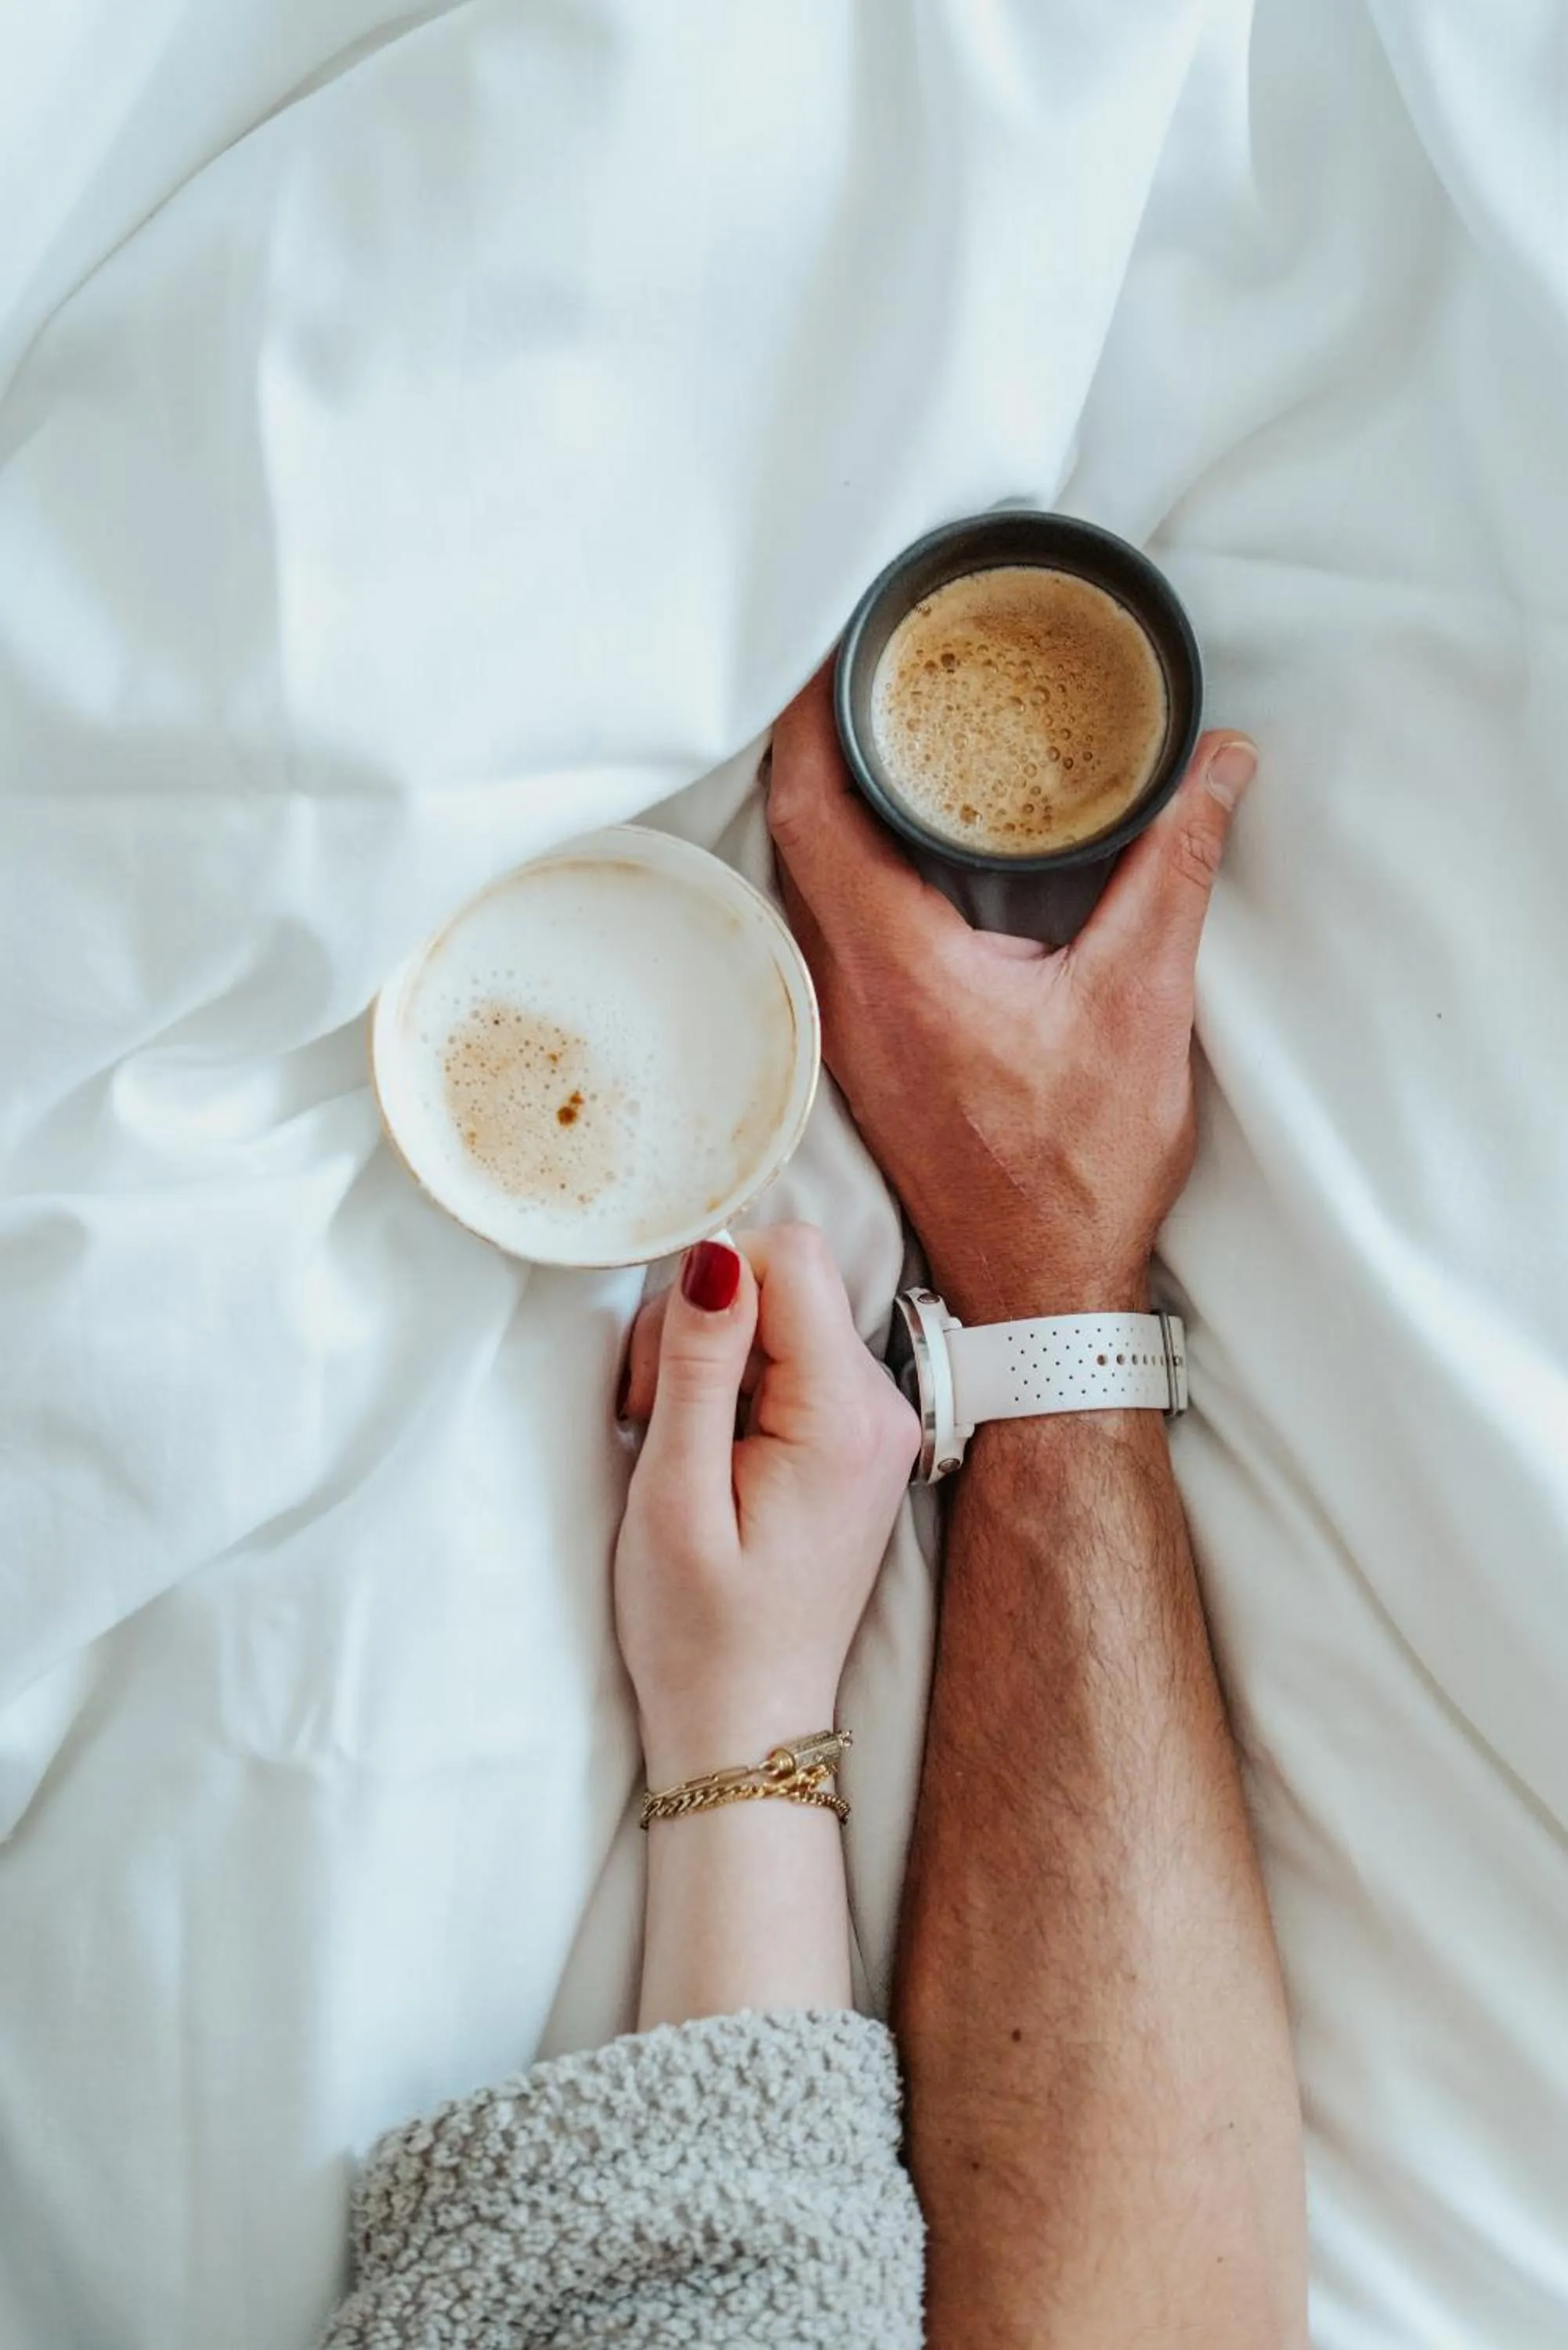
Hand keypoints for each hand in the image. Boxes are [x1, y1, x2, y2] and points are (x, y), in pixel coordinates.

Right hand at [616, 1224, 918, 1784]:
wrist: (745, 1726)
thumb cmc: (700, 1632)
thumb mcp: (675, 1494)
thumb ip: (698, 1365)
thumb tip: (712, 1255)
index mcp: (846, 1417)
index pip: (791, 1256)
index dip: (708, 1288)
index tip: (663, 1374)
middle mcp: (880, 1408)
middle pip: (784, 1283)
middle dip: (701, 1327)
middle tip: (653, 1417)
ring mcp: (875, 1426)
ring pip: (780, 1319)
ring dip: (712, 1360)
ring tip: (677, 1447)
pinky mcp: (854, 1442)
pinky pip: (790, 1364)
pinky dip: (735, 1388)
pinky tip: (706, 1453)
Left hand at [767, 667, 1256, 1320]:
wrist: (1042, 1285)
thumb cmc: (1081, 1167)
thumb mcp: (1143, 1001)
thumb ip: (1173, 867)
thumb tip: (1216, 763)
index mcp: (895, 963)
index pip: (812, 803)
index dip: (811, 710)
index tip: (841, 642)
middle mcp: (843, 987)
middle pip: (795, 825)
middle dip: (819, 731)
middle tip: (871, 658)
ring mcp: (841, 1020)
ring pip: (804, 873)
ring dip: (830, 794)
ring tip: (883, 723)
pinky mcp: (861, 1041)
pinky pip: (826, 919)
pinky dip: (847, 856)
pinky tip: (898, 831)